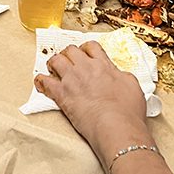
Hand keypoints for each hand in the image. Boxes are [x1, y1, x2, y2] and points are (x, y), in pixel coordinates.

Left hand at [34, 41, 149, 167]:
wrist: (116, 127)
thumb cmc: (127, 112)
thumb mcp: (132, 86)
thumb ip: (121, 75)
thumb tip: (117, 74)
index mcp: (103, 65)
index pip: (91, 47)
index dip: (86, 49)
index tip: (84, 53)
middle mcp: (85, 68)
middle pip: (71, 50)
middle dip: (68, 54)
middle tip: (69, 61)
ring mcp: (72, 79)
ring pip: (56, 60)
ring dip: (54, 63)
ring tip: (54, 68)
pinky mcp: (62, 94)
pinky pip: (45, 82)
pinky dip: (41, 81)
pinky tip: (41, 83)